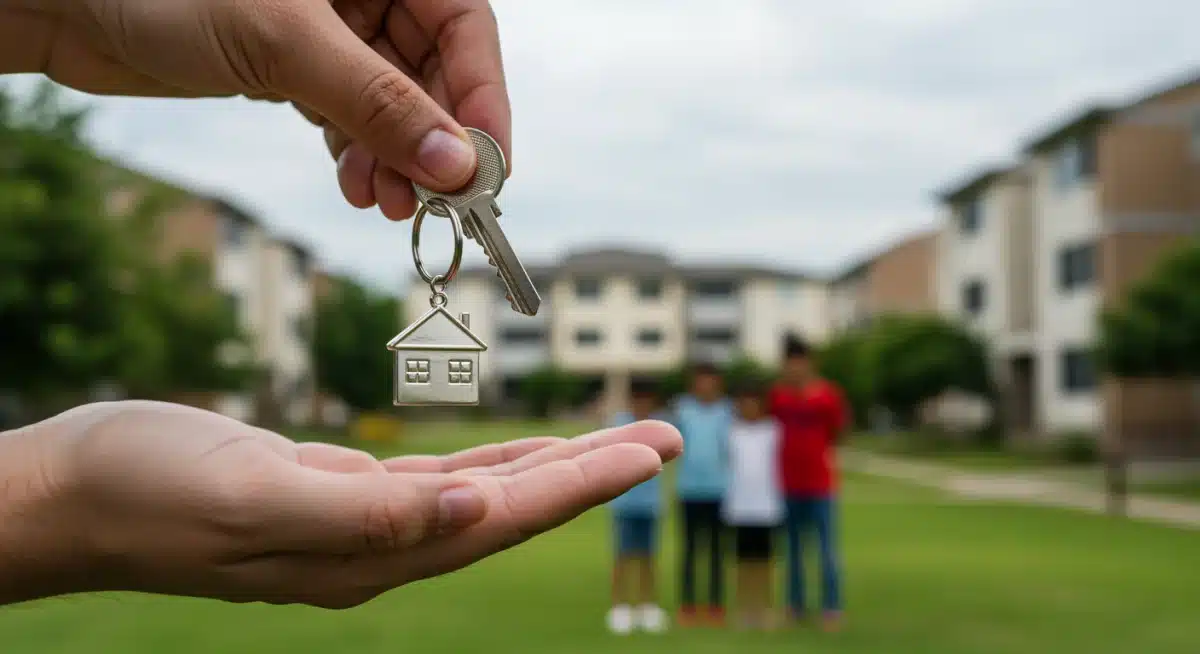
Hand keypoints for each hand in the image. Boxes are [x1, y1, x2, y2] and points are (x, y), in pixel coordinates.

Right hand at [0, 401, 679, 607]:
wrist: (76, 496)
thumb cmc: (152, 489)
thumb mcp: (258, 493)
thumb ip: (369, 512)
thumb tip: (474, 515)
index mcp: (371, 553)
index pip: (504, 518)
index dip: (583, 484)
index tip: (651, 450)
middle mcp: (380, 549)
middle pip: (513, 509)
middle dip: (591, 472)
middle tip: (664, 435)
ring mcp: (361, 526)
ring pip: (483, 494)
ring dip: (552, 466)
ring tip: (616, 439)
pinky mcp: (337, 496)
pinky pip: (437, 481)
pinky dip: (489, 465)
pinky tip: (516, 455)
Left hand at [1, 0, 509, 217]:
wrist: (67, 2)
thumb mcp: (286, 42)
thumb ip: (378, 103)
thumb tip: (455, 166)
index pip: (465, 25)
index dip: (483, 97)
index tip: (486, 167)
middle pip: (434, 70)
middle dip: (435, 141)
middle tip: (436, 202)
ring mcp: (333, 26)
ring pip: (394, 101)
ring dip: (398, 159)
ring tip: (389, 206)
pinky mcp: (298, 63)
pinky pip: (352, 114)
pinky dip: (360, 155)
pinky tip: (356, 188)